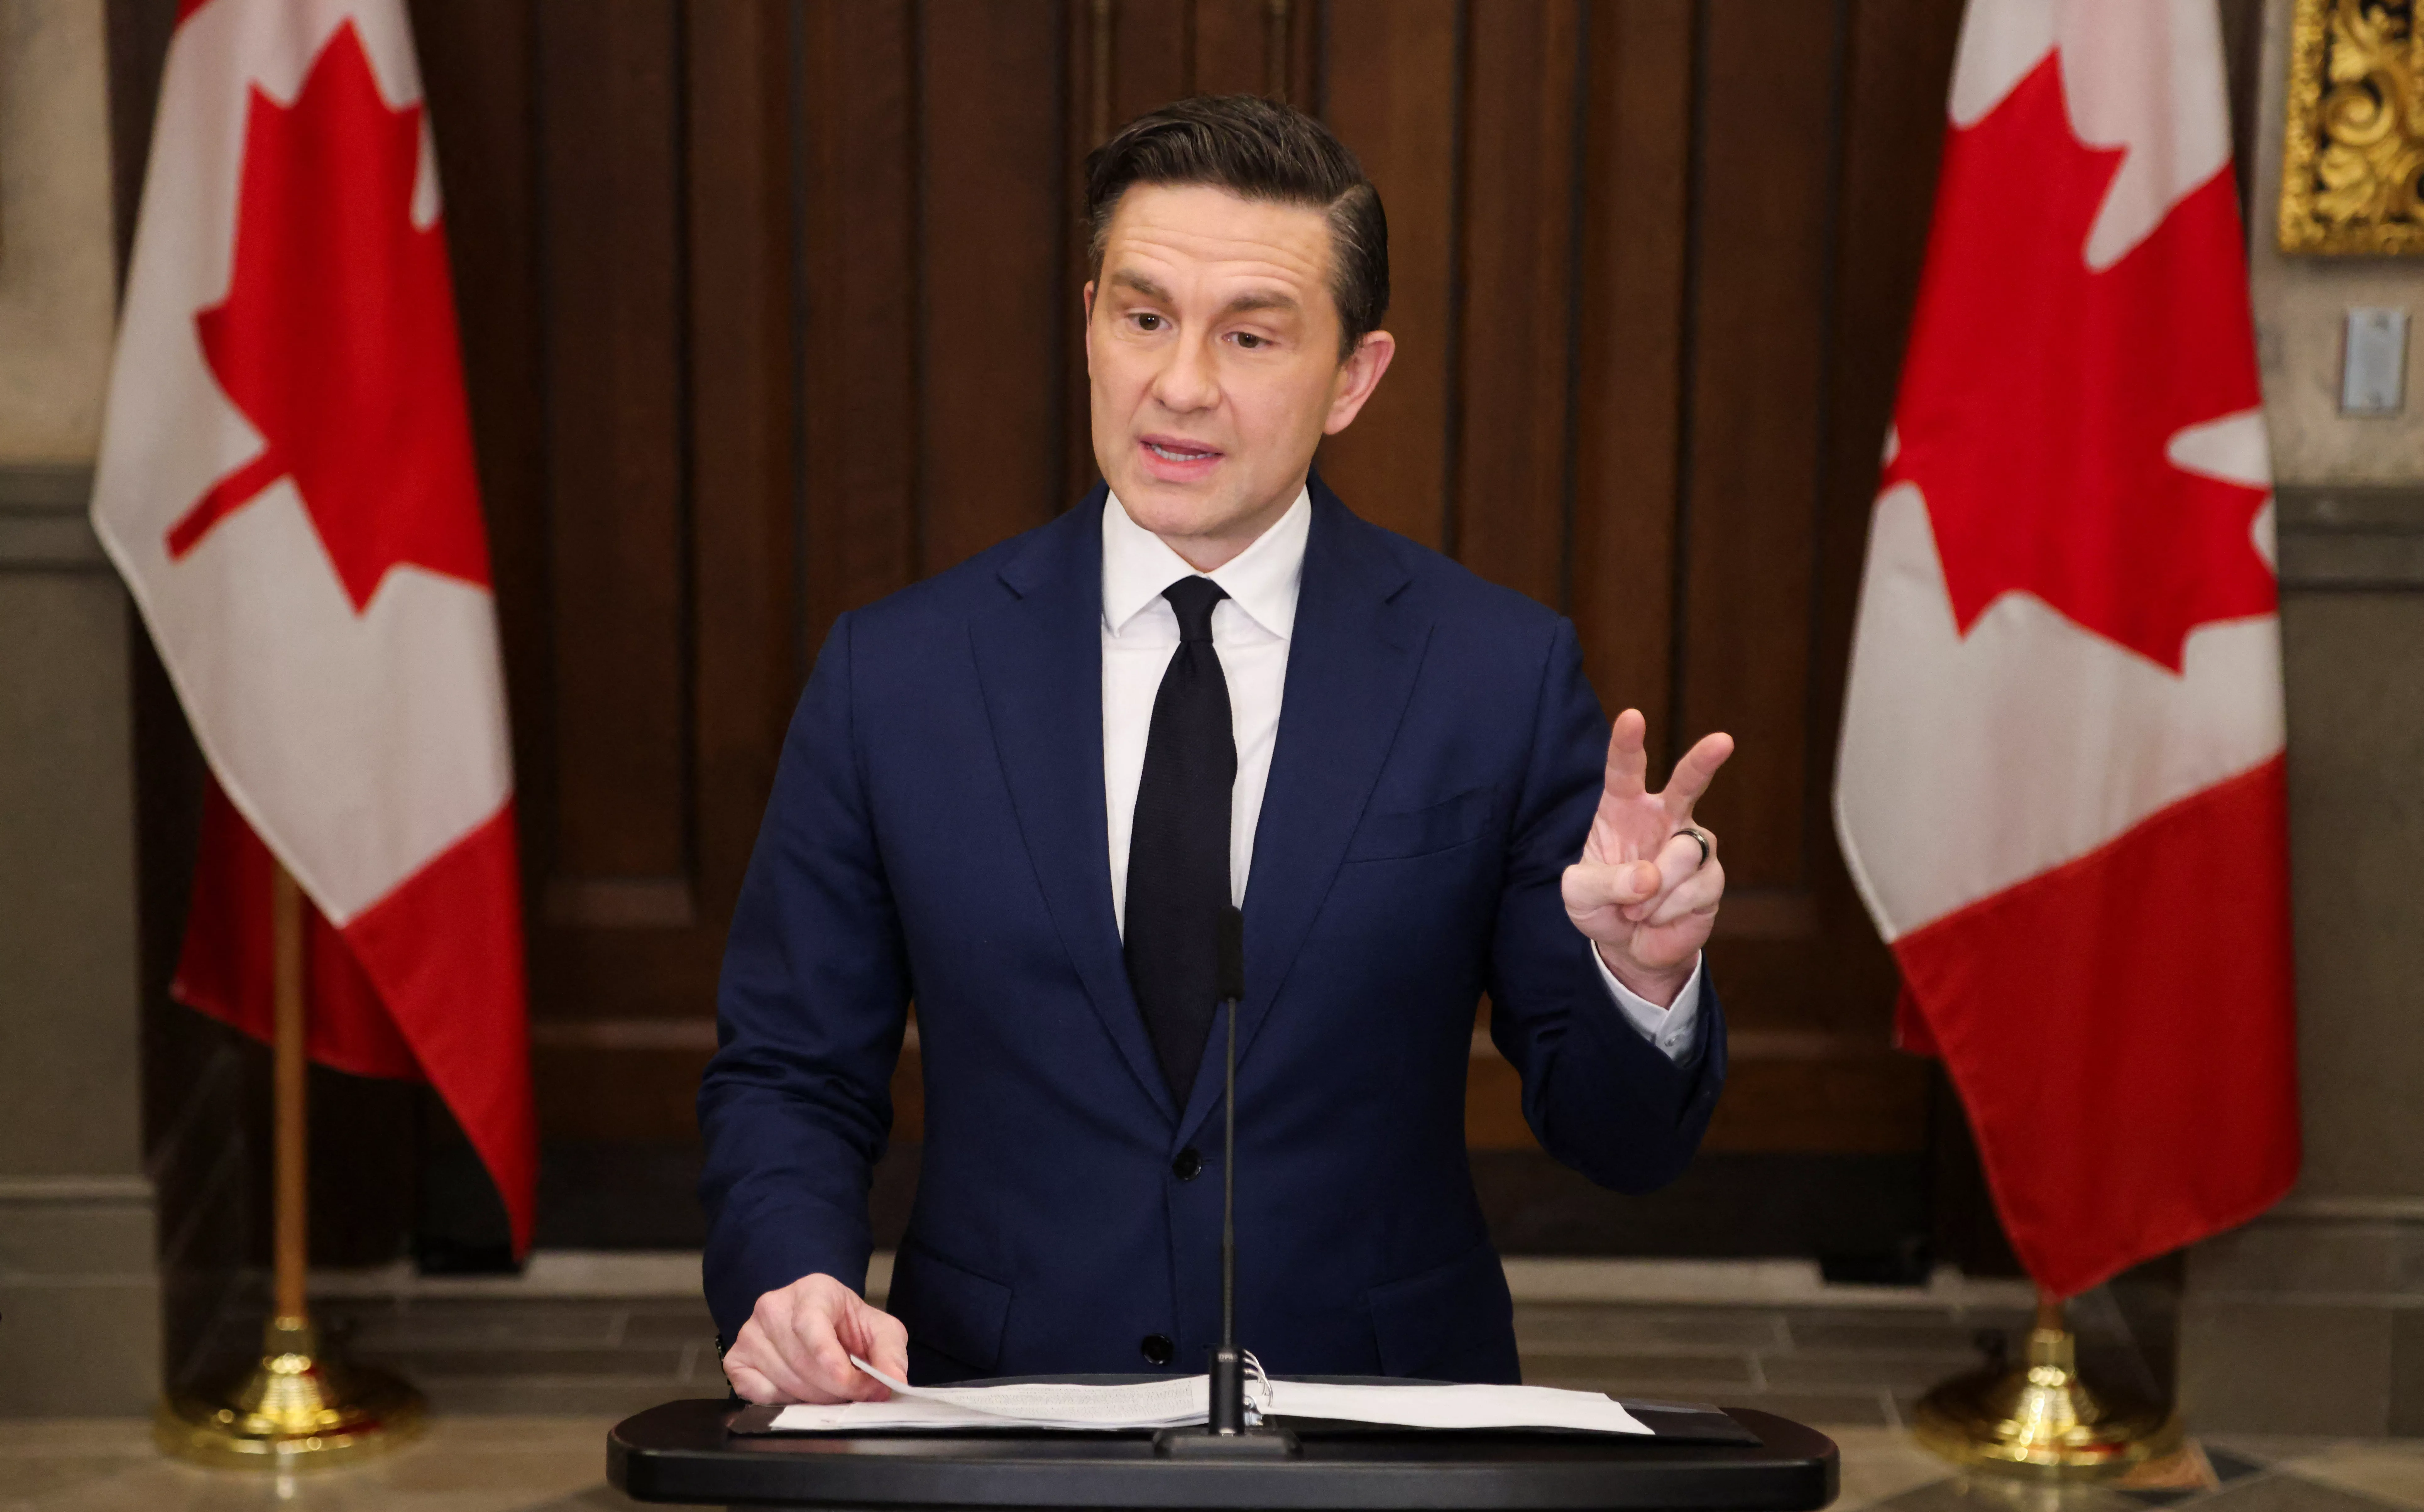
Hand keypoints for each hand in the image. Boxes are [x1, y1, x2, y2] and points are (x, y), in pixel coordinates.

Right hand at [723, 1272, 909, 1404]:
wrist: (820, 1323)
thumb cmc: (848, 1326)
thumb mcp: (881, 1331)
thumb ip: (891, 1353)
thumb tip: (894, 1381)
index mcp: (812, 1290)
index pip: (812, 1325)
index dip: (831, 1361)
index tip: (851, 1384)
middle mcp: (774, 1306)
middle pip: (800, 1360)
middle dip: (834, 1388)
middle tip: (855, 1395)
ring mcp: (750, 1333)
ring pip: (782, 1380)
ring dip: (814, 1398)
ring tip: (832, 1391)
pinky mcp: (736, 1358)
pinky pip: (758, 1393)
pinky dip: (783, 1402)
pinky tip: (801, 1391)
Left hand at [1560, 709, 1732, 1003]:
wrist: (1629, 946)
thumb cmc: (1601, 906)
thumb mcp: (1579, 895)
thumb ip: (1603, 882)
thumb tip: (1648, 876)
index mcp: (1623, 807)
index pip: (1624, 769)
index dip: (1627, 743)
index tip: (1631, 717)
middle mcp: (1663, 817)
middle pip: (1687, 783)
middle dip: (1704, 761)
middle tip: (1722, 741)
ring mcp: (1691, 845)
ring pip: (1684, 852)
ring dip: (1655, 889)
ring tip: (1637, 909)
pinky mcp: (1711, 878)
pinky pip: (1695, 888)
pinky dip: (1667, 910)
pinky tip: (1656, 918)